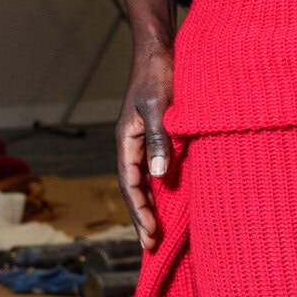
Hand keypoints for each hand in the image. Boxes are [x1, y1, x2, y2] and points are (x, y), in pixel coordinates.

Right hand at [117, 40, 174, 250]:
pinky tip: (170, 202)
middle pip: (134, 188)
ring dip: (150, 207)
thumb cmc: (159, 74)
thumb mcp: (159, 106)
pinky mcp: (157, 136)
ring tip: (157, 235)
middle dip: (141, 217)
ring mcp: (144, 141)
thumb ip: (158, 139)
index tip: (150, 234)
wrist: (160, 49)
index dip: (139, 210)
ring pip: (144, 181)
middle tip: (151, 247)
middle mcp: (132, 144)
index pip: (130, 183)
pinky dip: (160, 190)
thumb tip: (158, 176)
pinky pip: (155, 169)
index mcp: (127, 140)